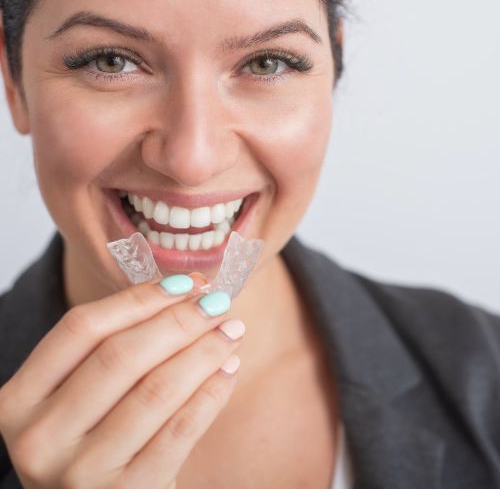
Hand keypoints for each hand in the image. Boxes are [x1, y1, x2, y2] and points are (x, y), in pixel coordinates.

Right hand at [0, 274, 243, 487]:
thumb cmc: (95, 434)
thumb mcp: (83, 393)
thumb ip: (117, 343)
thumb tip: (186, 288)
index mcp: (21, 398)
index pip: (82, 328)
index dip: (139, 299)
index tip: (185, 284)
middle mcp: (39, 436)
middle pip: (120, 355)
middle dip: (179, 321)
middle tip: (217, 302)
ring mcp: (79, 473)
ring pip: (155, 390)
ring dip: (203, 351)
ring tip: (231, 330)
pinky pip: (180, 430)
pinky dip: (211, 392)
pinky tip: (229, 367)